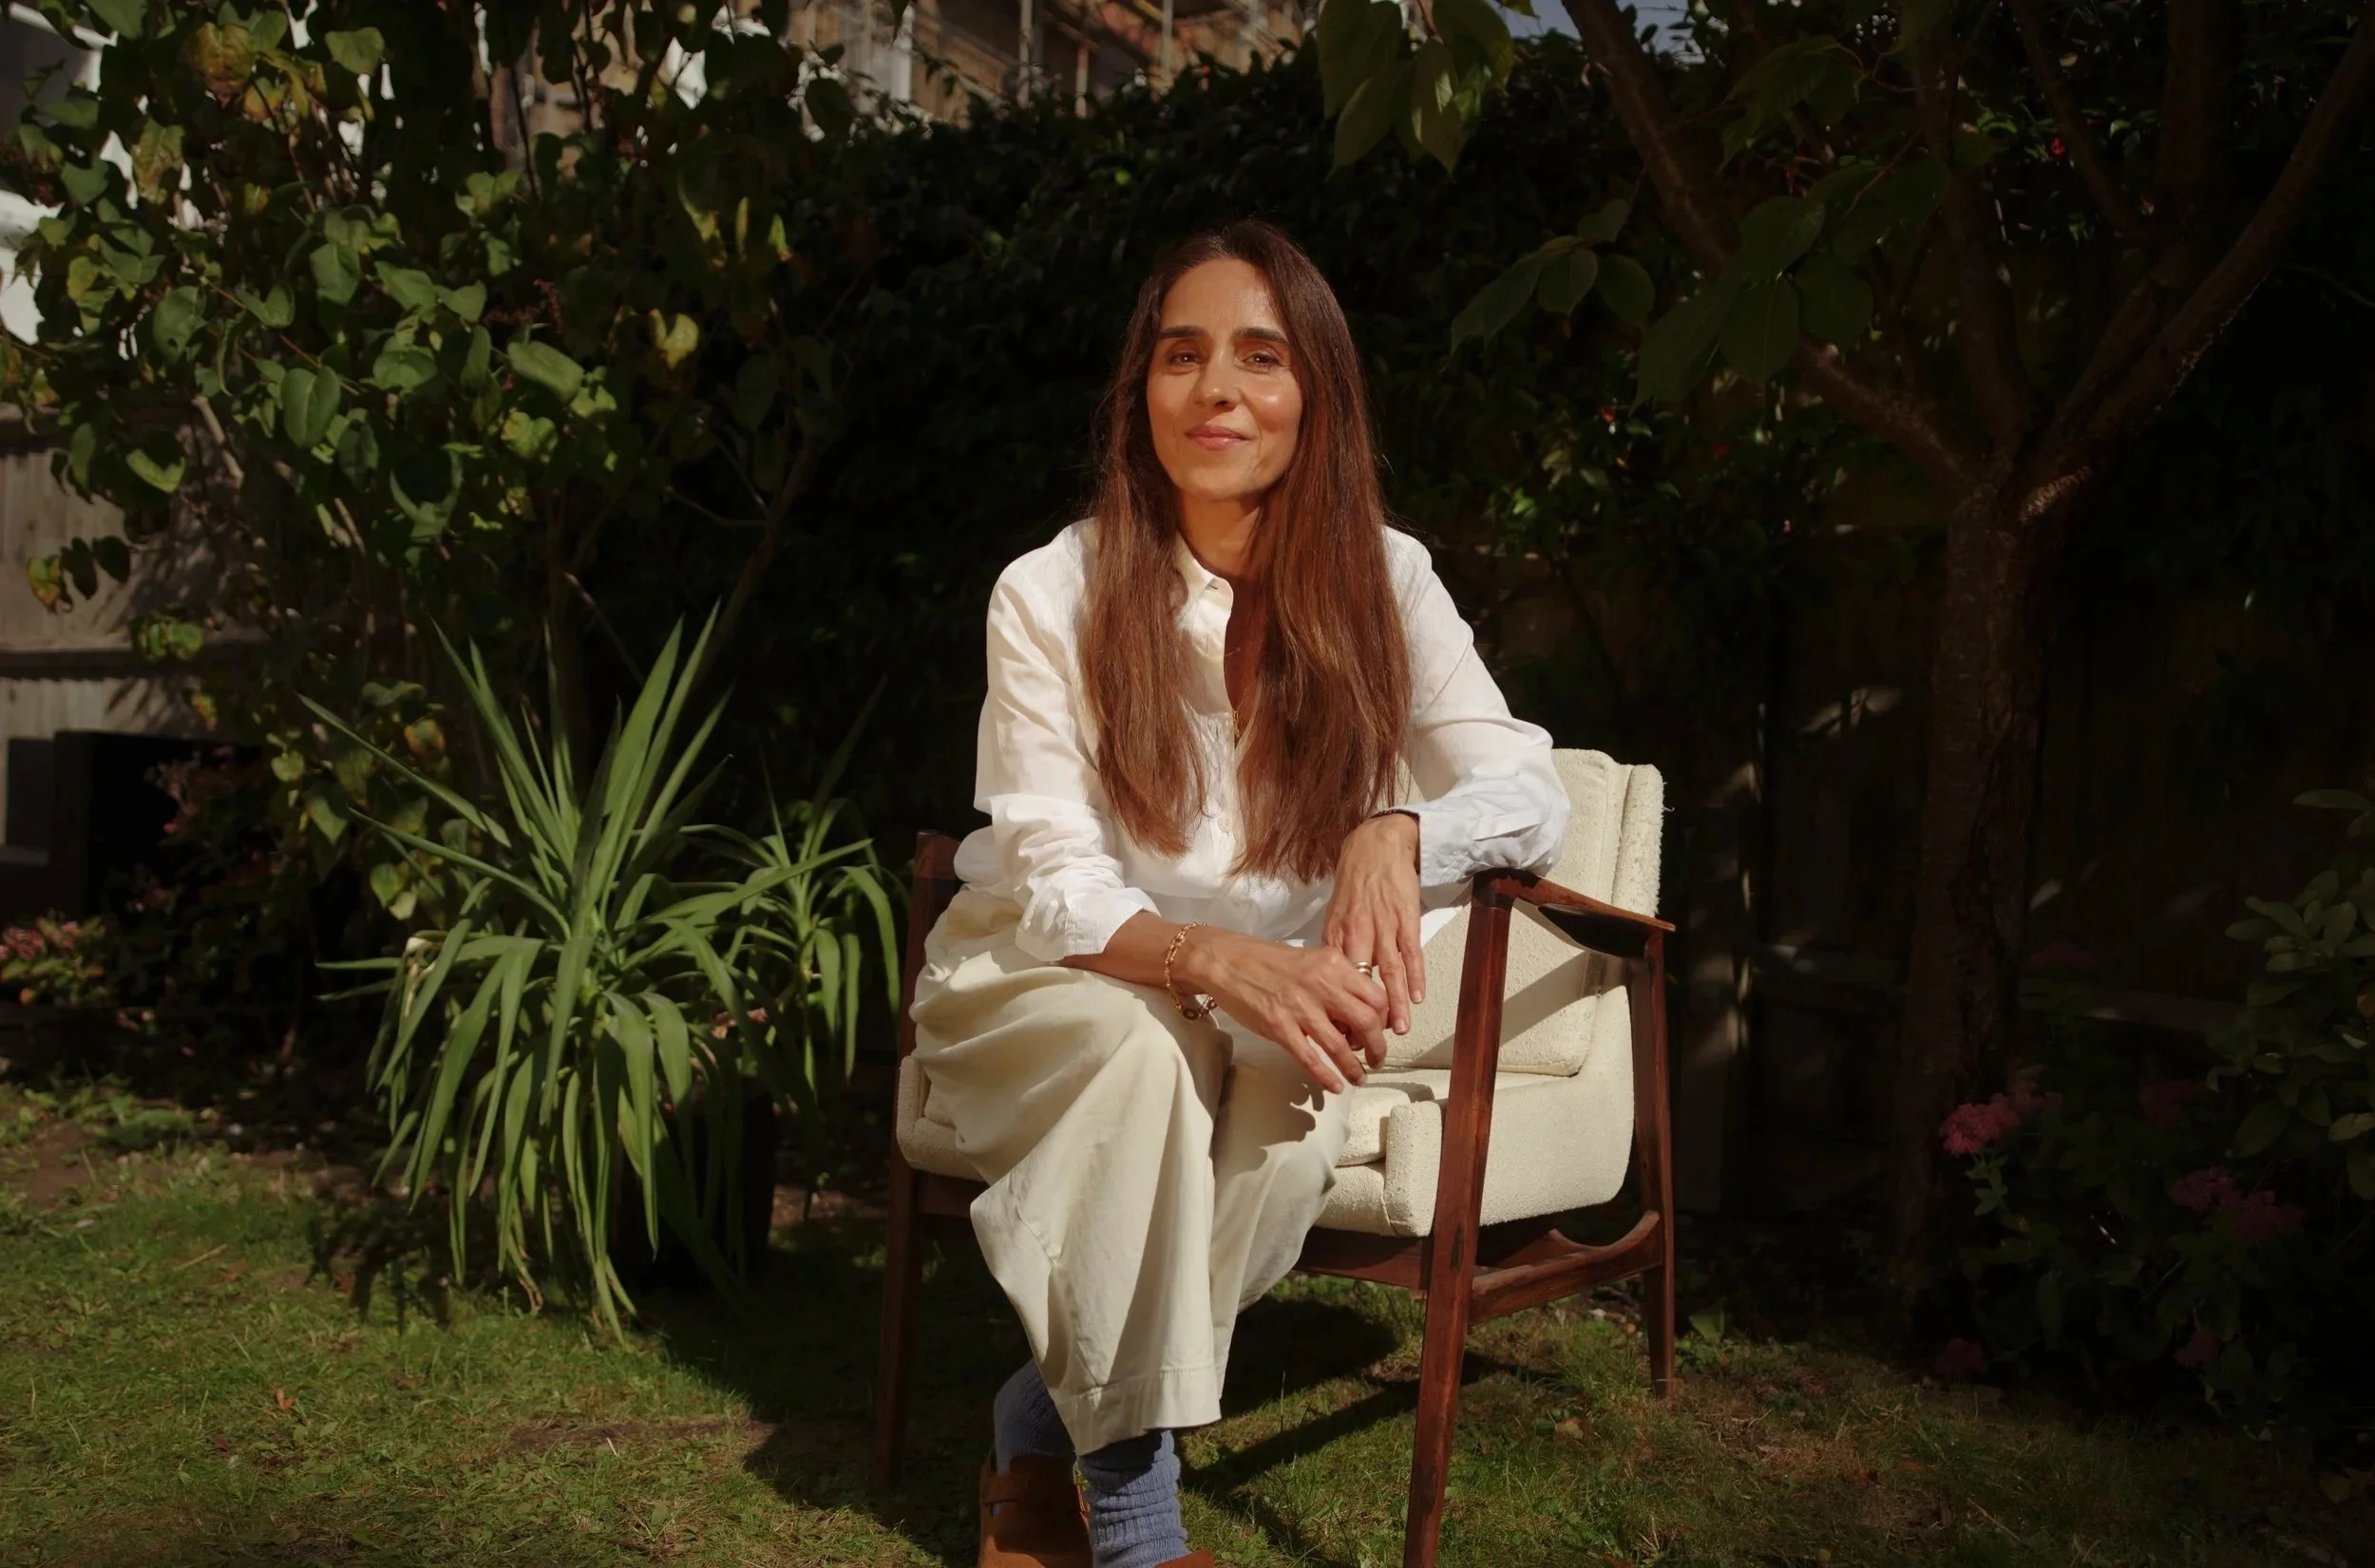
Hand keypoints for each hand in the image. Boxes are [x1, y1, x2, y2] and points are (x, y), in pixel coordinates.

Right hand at [1173, 927, 1388, 1092]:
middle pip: (1367, 1022)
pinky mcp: (1279, 1026)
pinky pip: (1310, 1058)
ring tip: (1359, 1077)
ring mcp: (1300, 1007)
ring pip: (1340, 1046)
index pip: (1376, 995)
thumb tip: (1356, 1013)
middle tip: (1376, 1059)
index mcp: (1333, 964)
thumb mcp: (1311, 959)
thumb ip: (1336, 981)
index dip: (1384, 1019)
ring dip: (1354, 1067)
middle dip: (1377, 1047)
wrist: (1226, 960)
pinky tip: (1334, 1086)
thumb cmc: (1267, 961)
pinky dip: (1326, 1076)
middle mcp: (1321, 984)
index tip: (1381, 1032)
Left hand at [1322, 810, 1423, 1036]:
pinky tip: (1418, 998)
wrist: (1376, 847)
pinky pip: (1411, 953)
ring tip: (1398, 1031)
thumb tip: (1329, 979)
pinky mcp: (1407, 920)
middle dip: (1365, 1013)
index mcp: (1337, 934)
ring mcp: (1384, 927)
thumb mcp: (1335, 914)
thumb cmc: (1355, 883)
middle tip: (1369, 1042)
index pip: (1336, 980)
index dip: (1338, 1006)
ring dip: (1395, 1003)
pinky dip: (1415, 977)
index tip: (1340, 1032)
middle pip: (1361, 982)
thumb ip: (1334, 946)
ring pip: (1389, 972)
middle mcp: (1359, 933)